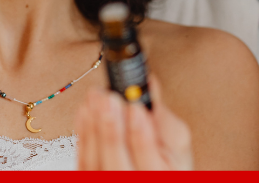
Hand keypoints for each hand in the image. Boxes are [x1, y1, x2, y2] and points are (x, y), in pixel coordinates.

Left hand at [75, 73, 193, 169]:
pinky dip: (83, 133)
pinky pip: (81, 159)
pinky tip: (86, 110)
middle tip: (109, 99)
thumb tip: (149, 84)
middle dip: (111, 130)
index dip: (141, 136)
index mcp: (161, 179)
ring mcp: (106, 182)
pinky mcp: (88, 176)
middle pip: (117, 169)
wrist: (145, 170)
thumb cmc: (165, 159)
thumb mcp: (177, 142)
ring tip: (96, 97)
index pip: (150, 166)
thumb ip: (163, 117)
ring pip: (93, 164)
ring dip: (92, 126)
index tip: (136, 108)